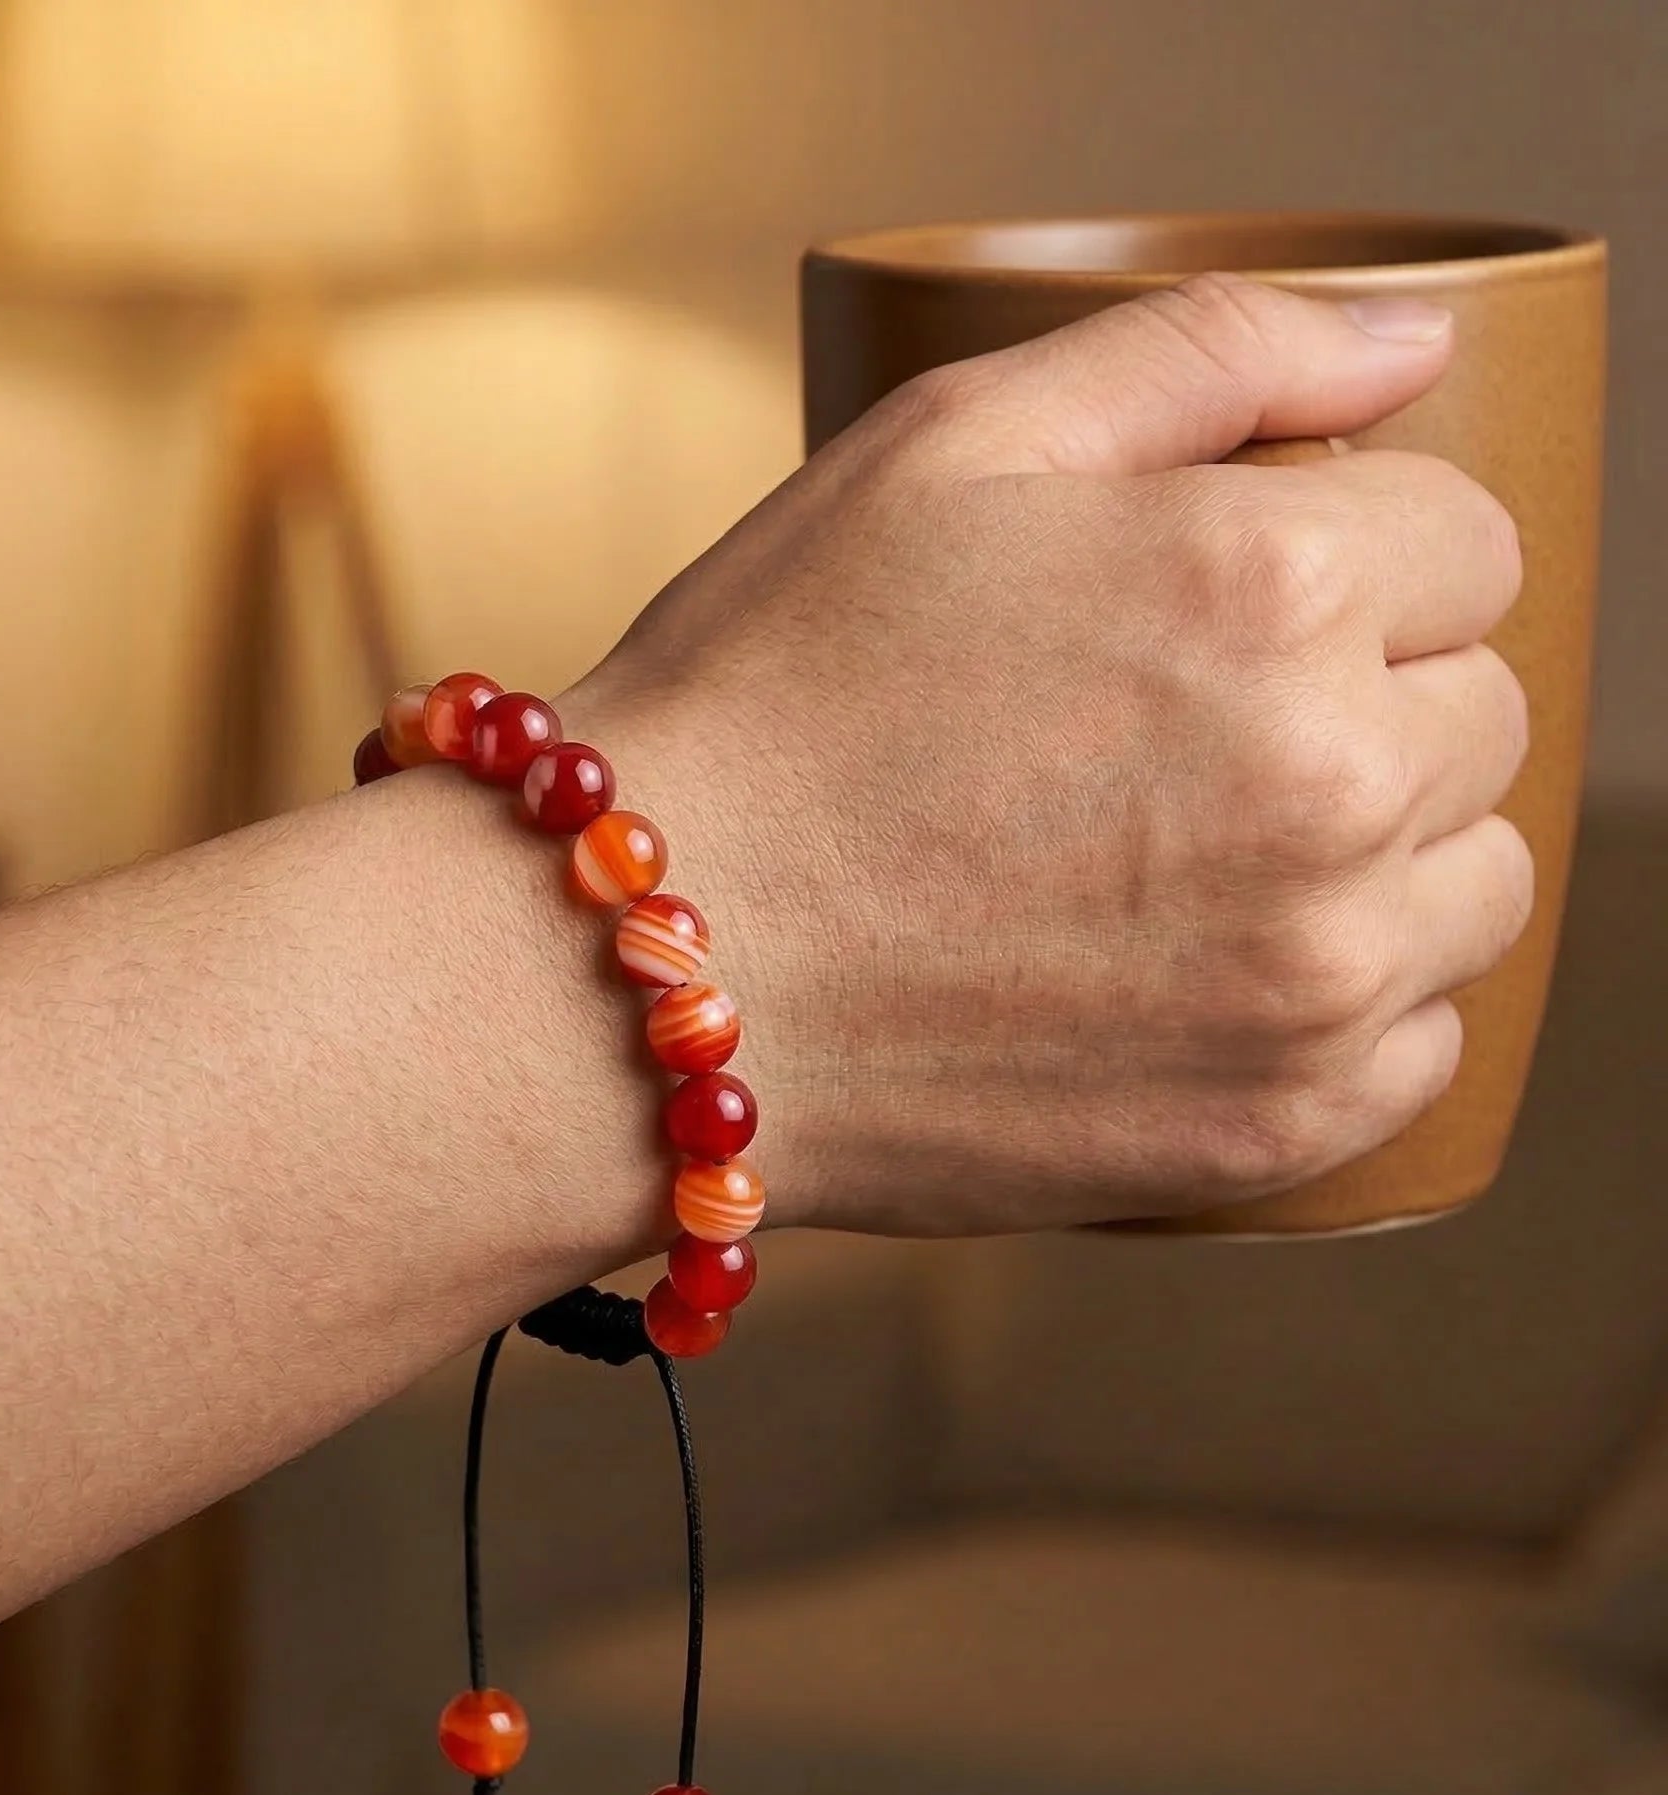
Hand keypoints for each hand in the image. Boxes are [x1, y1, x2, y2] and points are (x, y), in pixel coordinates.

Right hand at [570, 275, 1529, 1234]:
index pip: (1468, 542)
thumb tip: (1418, 344)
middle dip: (1366, 697)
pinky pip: (1422, 1043)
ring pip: (1478, 883)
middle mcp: (1329, 783)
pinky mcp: (1276, 1125)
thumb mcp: (948, 446)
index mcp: (1272, 585)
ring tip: (1193, 860)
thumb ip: (1210, 352)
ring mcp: (1315, 978)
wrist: (637, 973)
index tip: (1231, 609)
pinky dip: (1349, 1006)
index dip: (1351, 557)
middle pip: (1483, 713)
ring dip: (1381, 856)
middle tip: (1178, 736)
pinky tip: (1205, 976)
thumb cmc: (768, 701)